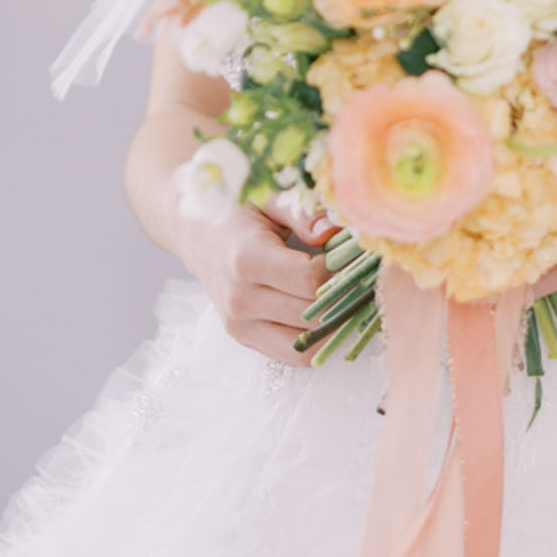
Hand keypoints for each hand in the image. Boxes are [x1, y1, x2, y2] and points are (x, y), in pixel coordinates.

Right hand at [175, 195, 338, 367]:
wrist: (197, 234)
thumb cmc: (238, 212)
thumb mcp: (268, 200)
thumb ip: (301, 214)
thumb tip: (334, 231)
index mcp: (247, 259)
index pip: (310, 281)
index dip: (339, 270)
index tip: (350, 255)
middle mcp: (240, 298)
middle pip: (312, 314)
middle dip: (344, 296)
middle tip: (360, 276)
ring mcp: (239, 324)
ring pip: (307, 342)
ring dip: (334, 322)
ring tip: (346, 296)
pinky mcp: (243, 337)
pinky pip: (293, 355)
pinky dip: (317, 340)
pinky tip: (327, 314)